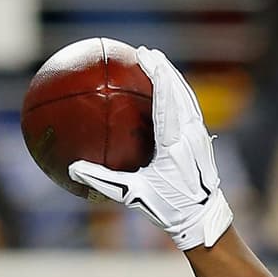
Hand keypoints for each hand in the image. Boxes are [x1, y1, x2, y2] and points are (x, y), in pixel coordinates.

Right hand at [69, 47, 232, 250]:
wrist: (204, 224)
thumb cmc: (170, 211)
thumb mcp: (134, 197)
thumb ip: (104, 181)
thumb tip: (72, 169)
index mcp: (175, 143)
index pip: (167, 98)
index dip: (157, 73)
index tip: (144, 54)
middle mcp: (191, 135)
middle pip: (180, 92)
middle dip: (164, 69)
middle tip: (147, 53)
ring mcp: (200, 139)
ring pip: (189, 99)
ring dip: (174, 80)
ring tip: (159, 65)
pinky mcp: (203, 145)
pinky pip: (191, 112)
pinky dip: (179, 98)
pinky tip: (168, 96)